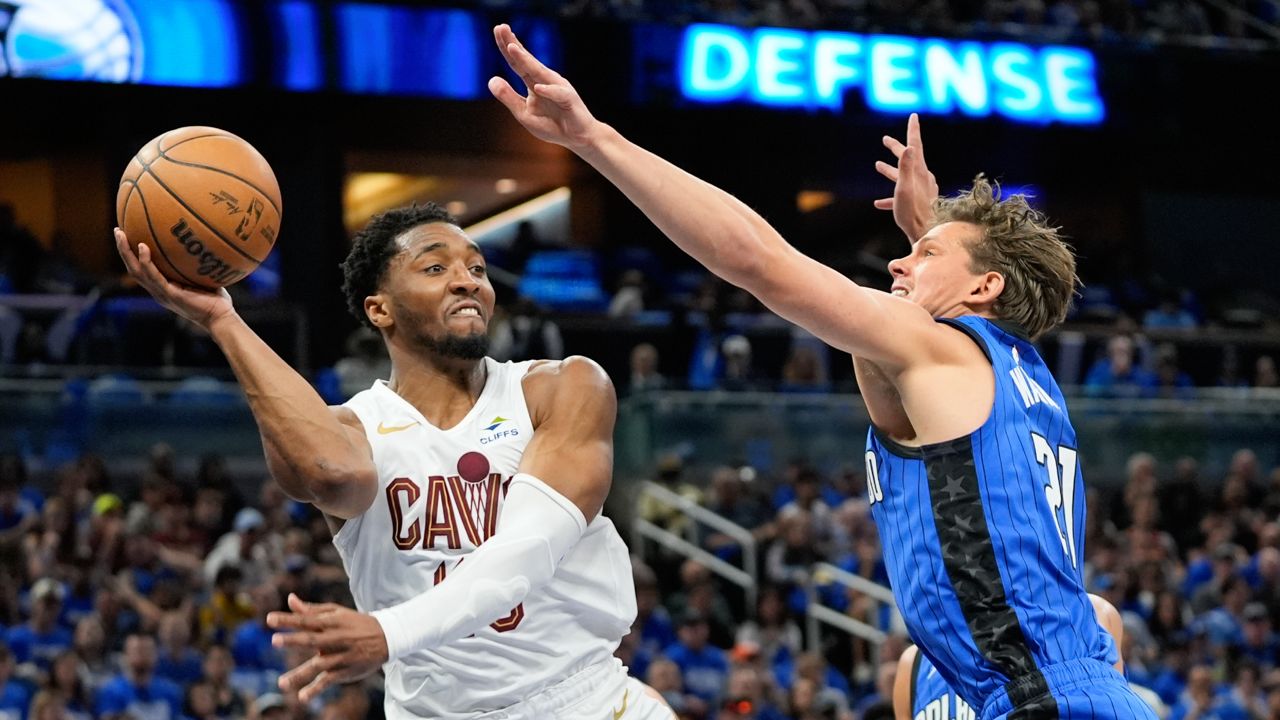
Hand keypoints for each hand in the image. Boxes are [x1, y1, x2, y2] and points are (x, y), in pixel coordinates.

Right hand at [114, 228, 234, 329]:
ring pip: (136, 271)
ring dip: (126, 252)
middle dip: (123, 249)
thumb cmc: (216, 298)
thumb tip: (200, 240)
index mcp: (162, 287)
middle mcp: (157, 291)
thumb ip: (195, 263)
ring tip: (121, 234)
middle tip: (117, 230)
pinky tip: (143, 247)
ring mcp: (161, 294)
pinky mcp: (169, 294)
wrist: (220, 318)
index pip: (141, 270)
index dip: (132, 254)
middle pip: (132, 268)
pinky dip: (146, 262)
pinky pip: (154, 276)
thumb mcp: (202, 277)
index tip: (128, 235)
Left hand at [268, 593, 387, 702]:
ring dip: (300, 674)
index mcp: (331, 622)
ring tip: (281, 684)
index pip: (307, 619)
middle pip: (312, 639)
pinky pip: (328, 681)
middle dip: (294, 640)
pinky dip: (316, 689)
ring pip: (318, 665)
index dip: (288, 619)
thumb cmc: (355, 623)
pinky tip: (302, 697)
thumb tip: (290, 599)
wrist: (387, 637)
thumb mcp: (336, 613)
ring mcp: (340, 656)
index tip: (269, 619)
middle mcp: (335, 638)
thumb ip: (311, 610)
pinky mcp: (345, 671)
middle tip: (274, 640)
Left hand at [488, 24, 601, 150]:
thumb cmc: (551, 125)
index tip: (497, 30)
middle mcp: (545, 79)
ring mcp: (558, 87)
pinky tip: (538, 88)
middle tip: (500, 27)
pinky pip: (558, 94)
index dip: (506, 47)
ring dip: (526, 60)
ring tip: (512, 48)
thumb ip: (508, 97)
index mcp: (533, 81)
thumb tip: (491, 79)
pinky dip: (549, 91)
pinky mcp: (569, 100)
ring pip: (540, 72)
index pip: (517, 63)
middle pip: (526, 60)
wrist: (578, 137)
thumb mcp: (523, 113)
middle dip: (513, 44)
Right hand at [873, 113, 938, 242]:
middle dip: (896, 148)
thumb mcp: (905, 189)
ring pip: (904, 175)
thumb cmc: (912, 214)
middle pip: (908, 158)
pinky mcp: (919, 201)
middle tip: (886, 139)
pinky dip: (890, 196)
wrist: (927, 235)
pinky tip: (879, 203)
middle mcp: (923, 178)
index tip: (913, 116)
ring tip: (877, 165)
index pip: (915, 145)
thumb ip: (905, 167)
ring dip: (890, 170)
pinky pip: (902, 194)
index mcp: (919, 171)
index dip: (913, 129)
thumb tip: (909, 147)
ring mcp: (922, 190)